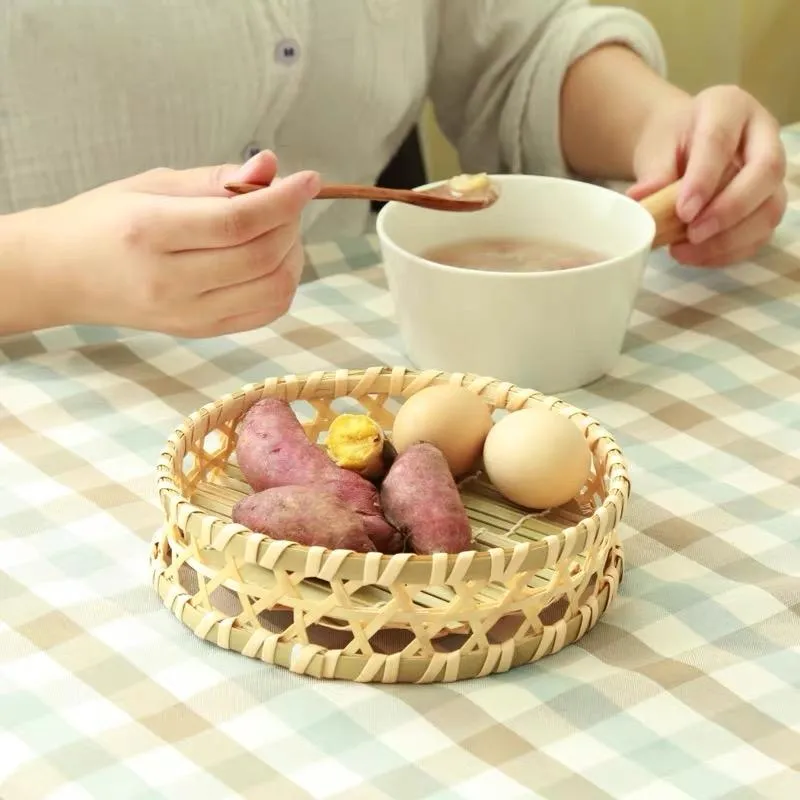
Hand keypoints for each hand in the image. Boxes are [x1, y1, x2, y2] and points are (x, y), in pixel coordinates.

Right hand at [32, 151, 319, 336]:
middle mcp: (171, 281)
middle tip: (287, 202)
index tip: (309, 180)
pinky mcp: (202, 332)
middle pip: (261, 257)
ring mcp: (189, 315)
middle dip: (290, 224)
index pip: (237, 222)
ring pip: (273, 290)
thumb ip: (216, 179)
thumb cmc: (105, 220)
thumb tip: (271, 166)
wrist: (63, 276)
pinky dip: (283, 284)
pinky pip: (265, 313)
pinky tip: (273, 260)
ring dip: (293, 255)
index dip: (283, 200)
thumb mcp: (152, 184)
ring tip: (280, 231)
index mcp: (150, 232)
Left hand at [628, 85, 786, 266]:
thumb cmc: (671, 142)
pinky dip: (729, 252)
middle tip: (693, 233)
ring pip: (770, 208)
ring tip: (686, 252)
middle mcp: (762, 135)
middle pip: (766, 171)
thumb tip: (643, 201)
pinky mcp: (767, 204)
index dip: (705, 179)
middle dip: (730, 209)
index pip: (722, 140)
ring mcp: (771, 173)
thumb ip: (655, 172)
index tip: (683, 211)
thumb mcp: (657, 148)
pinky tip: (696, 256)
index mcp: (730, 108)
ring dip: (730, 238)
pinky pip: (760, 234)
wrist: (681, 146)